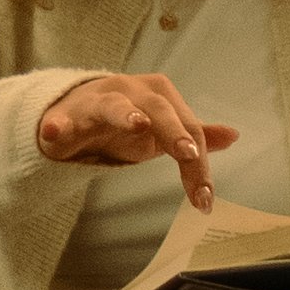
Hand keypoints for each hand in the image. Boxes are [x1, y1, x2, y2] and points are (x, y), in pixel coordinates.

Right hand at [35, 75, 235, 207]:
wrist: (71, 115)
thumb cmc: (121, 123)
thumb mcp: (161, 129)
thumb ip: (193, 133)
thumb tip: (233, 135)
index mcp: (159, 96)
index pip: (187, 129)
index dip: (198, 163)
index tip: (204, 198)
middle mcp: (131, 92)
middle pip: (159, 111)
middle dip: (175, 132)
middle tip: (189, 154)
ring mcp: (98, 101)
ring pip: (115, 106)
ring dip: (126, 115)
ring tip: (137, 126)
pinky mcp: (66, 116)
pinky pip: (62, 120)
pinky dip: (59, 125)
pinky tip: (55, 132)